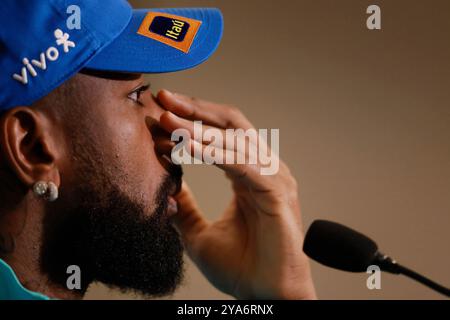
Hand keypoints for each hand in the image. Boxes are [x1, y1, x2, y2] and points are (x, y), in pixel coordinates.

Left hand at [156, 90, 316, 299]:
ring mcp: (273, 177)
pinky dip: (215, 153)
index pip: (221, 134)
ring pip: (235, 140)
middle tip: (164, 99)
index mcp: (247, 174)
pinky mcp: (277, 192)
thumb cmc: (241, 267)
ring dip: (199, 130)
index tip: (160, 113)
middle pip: (231, 123)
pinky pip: (243, 163)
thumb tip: (165, 186)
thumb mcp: (198, 233)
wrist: (265, 295)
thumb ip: (185, 206)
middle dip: (196, 109)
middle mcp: (263, 169)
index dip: (192, 120)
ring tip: (168, 123)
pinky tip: (187, 147)